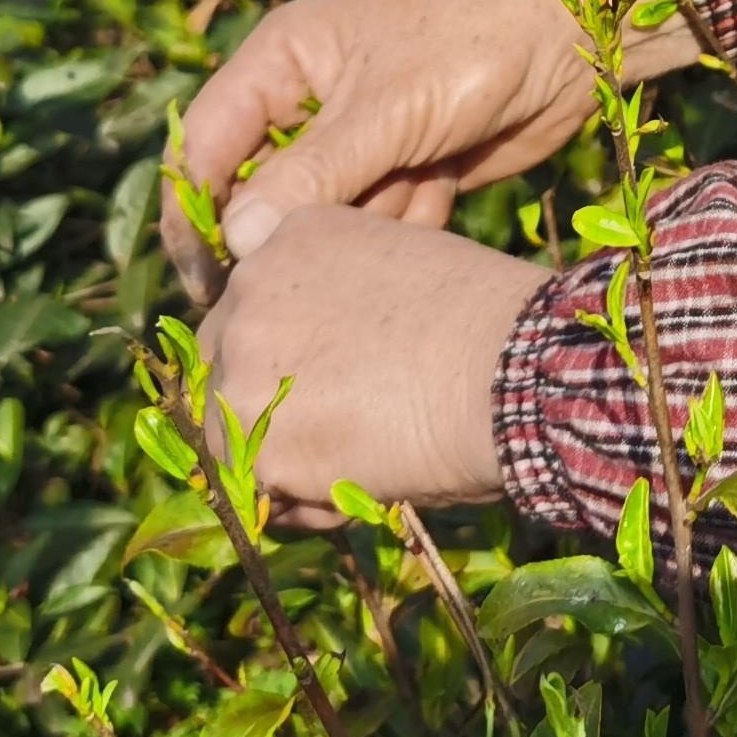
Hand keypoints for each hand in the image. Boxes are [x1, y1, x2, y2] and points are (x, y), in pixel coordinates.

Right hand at [164, 0, 705, 301]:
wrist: (580, 40)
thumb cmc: (475, 47)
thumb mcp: (388, 110)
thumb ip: (309, 174)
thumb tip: (234, 241)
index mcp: (282, 60)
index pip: (206, 148)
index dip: (195, 217)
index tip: (207, 285)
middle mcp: (309, 99)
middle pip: (263, 192)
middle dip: (290, 235)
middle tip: (295, 290)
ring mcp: (360, 137)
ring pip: (327, 217)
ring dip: (360, 233)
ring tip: (396, 219)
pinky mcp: (407, 168)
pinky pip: (380, 224)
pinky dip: (404, 231)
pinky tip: (435, 207)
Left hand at [191, 205, 551, 516]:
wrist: (510, 370)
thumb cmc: (488, 318)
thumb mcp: (405, 264)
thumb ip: (343, 295)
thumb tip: (329, 353)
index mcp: (290, 235)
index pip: (254, 302)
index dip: (287, 349)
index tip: (328, 372)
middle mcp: (249, 289)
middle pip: (226, 362)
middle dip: (267, 402)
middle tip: (337, 425)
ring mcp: (242, 366)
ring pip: (231, 432)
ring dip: (282, 456)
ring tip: (358, 460)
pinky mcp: (255, 442)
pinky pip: (259, 490)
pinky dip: (302, 501)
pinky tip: (362, 486)